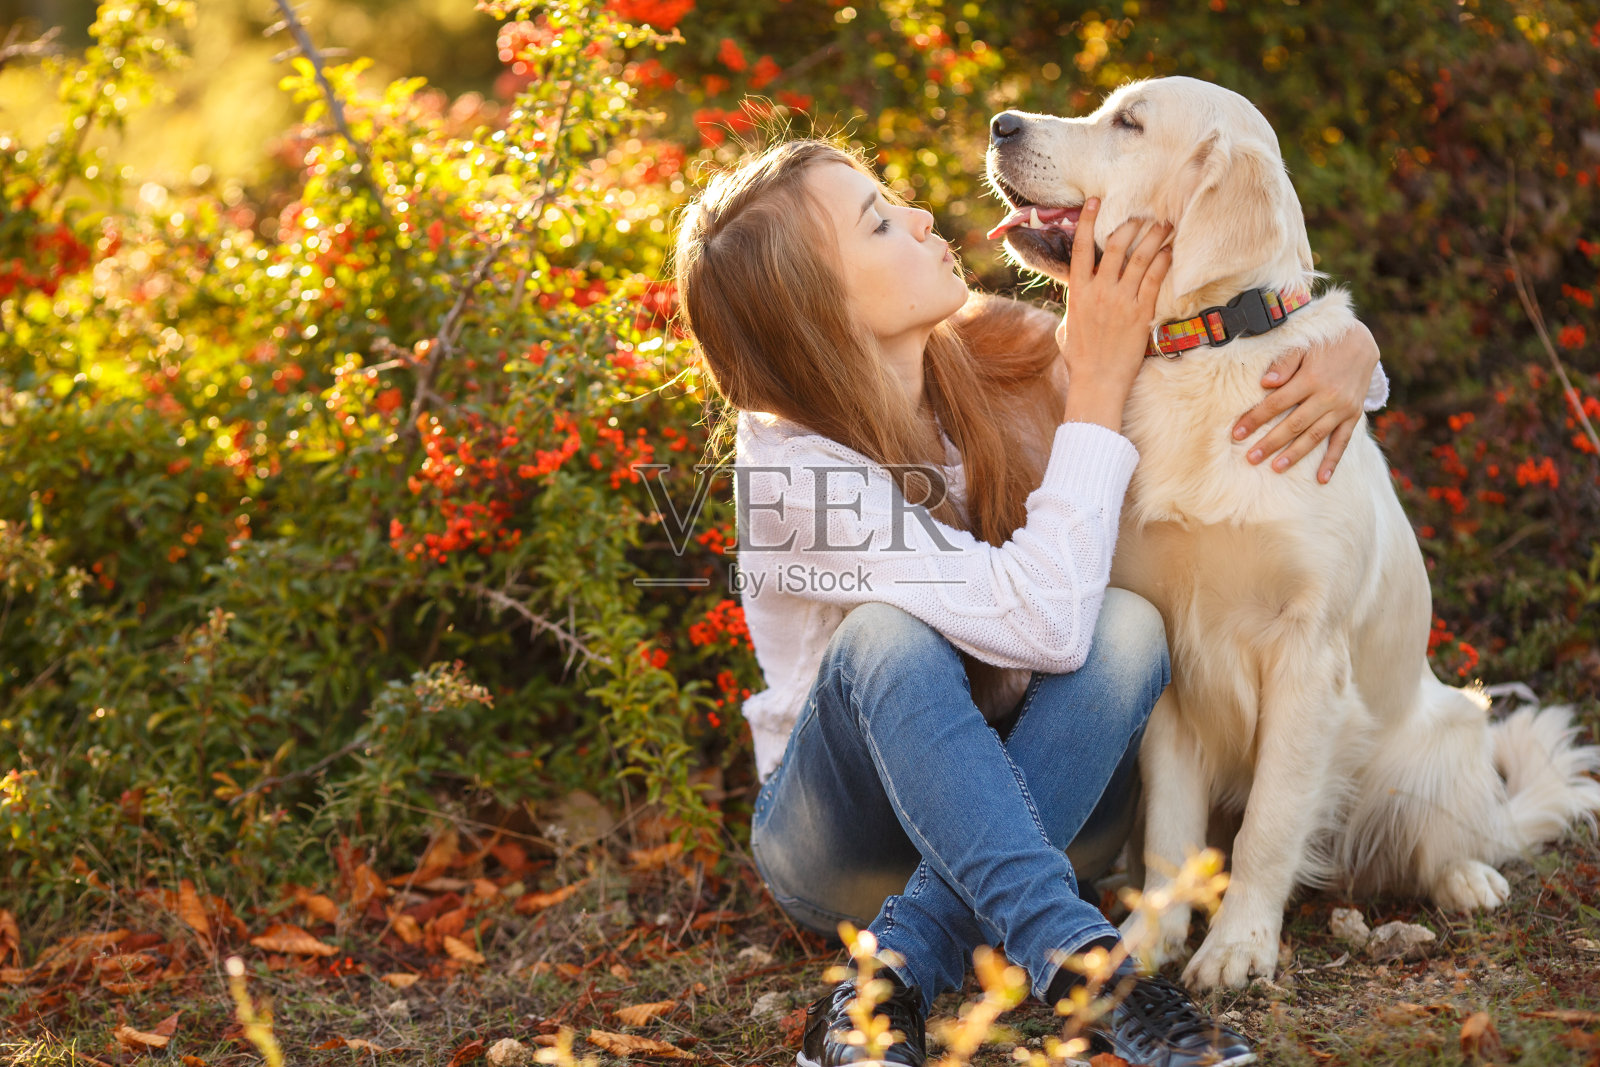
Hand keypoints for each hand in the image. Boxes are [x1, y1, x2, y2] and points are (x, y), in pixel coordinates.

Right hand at [1058, 199, 1172, 430]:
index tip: (1095, 201)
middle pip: (1115, 245)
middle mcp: (1099, 291)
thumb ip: (1075, 305)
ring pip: (1139, 258)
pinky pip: (1154, 279)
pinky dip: (1163, 262)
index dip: (1088, 222)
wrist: (1097, 381)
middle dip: (1131, 224)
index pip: (1080, 249)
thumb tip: (1080, 294)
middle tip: (1144, 212)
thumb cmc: (1080, 359)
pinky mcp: (1140, 312)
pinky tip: (1171, 251)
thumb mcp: (1067, 327)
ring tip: (1164, 224)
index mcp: (1077, 293)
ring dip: (1153, 237)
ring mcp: (1121, 301)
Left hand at [1231, 320, 1380, 482]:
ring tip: (1275, 468)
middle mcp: (1327, 396)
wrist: (1362, 342)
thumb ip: (1284, 363)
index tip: (1237, 434)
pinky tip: (1321, 478)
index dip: (1255, 419)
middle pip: (1293, 424)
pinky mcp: (1353, 415)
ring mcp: (1342, 408)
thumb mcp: (1303, 346)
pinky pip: (1342, 441)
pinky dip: (1332, 461)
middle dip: (1270, 443)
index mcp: (1310, 379)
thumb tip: (1265, 383)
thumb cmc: (1324, 343)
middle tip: (1251, 459)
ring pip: (1315, 436)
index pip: (1276, 404)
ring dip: (1295, 454)